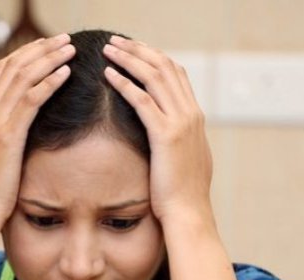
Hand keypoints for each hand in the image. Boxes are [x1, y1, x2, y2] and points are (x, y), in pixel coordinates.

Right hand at [0, 35, 74, 225]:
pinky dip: (49, 82)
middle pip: (13, 66)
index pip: (2, 71)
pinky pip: (31, 99)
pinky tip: (66, 73)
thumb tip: (8, 135)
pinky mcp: (8, 135)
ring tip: (70, 48)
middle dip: (41, 49)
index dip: (26, 54)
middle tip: (64, 39)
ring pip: (23, 77)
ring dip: (49, 58)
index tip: (47, 46)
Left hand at [102, 36, 212, 224]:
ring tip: (109, 49)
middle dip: (139, 50)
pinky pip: (142, 100)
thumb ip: (179, 142)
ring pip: (154, 76)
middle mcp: (191, 114)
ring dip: (129, 58)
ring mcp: (181, 123)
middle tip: (117, 40)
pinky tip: (108, 74)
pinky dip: (124, 83)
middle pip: (165, 67)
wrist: (188, 214)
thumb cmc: (182, 195)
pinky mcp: (166, 136)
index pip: (176, 74)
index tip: (133, 49)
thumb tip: (169, 137)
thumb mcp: (185, 160)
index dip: (154, 57)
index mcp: (195, 118)